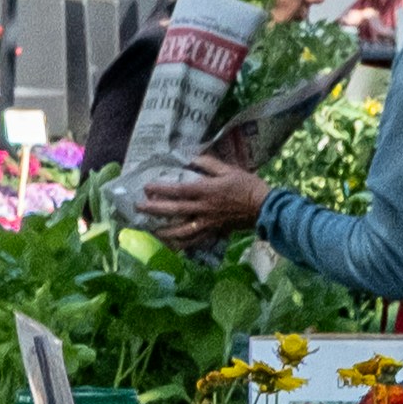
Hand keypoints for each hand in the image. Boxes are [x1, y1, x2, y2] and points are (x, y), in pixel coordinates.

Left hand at [139, 157, 269, 241]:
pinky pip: (194, 241)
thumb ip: (208, 163)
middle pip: (174, 211)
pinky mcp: (213, 232)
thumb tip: (190, 158)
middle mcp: (203, 209)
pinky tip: (171, 245)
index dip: (161, 189)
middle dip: (154, 209)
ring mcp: (208, 223)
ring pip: (181, 231)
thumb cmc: (247, 185)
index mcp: (206, 191)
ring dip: (164, 231)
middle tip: (138, 207)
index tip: (146, 187)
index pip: (178, 190)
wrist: (264, 207)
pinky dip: (181, 244)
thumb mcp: (228, 168)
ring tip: (150, 230)